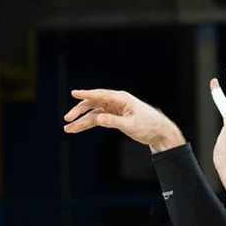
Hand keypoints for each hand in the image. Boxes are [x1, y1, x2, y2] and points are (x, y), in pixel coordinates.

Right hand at [63, 87, 183, 154]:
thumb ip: (113, 122)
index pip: (100, 95)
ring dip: (81, 121)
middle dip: (79, 111)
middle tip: (67, 119)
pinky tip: (78, 128)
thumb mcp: (130, 125)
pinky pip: (98, 119)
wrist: (158, 132)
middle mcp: (116, 102)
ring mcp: (114, 109)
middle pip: (93, 104)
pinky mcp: (114, 117)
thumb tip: (97, 119)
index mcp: (121, 98)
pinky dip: (89, 124)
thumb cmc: (148, 126)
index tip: (73, 93)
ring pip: (93, 113)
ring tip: (68, 129)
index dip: (86, 94)